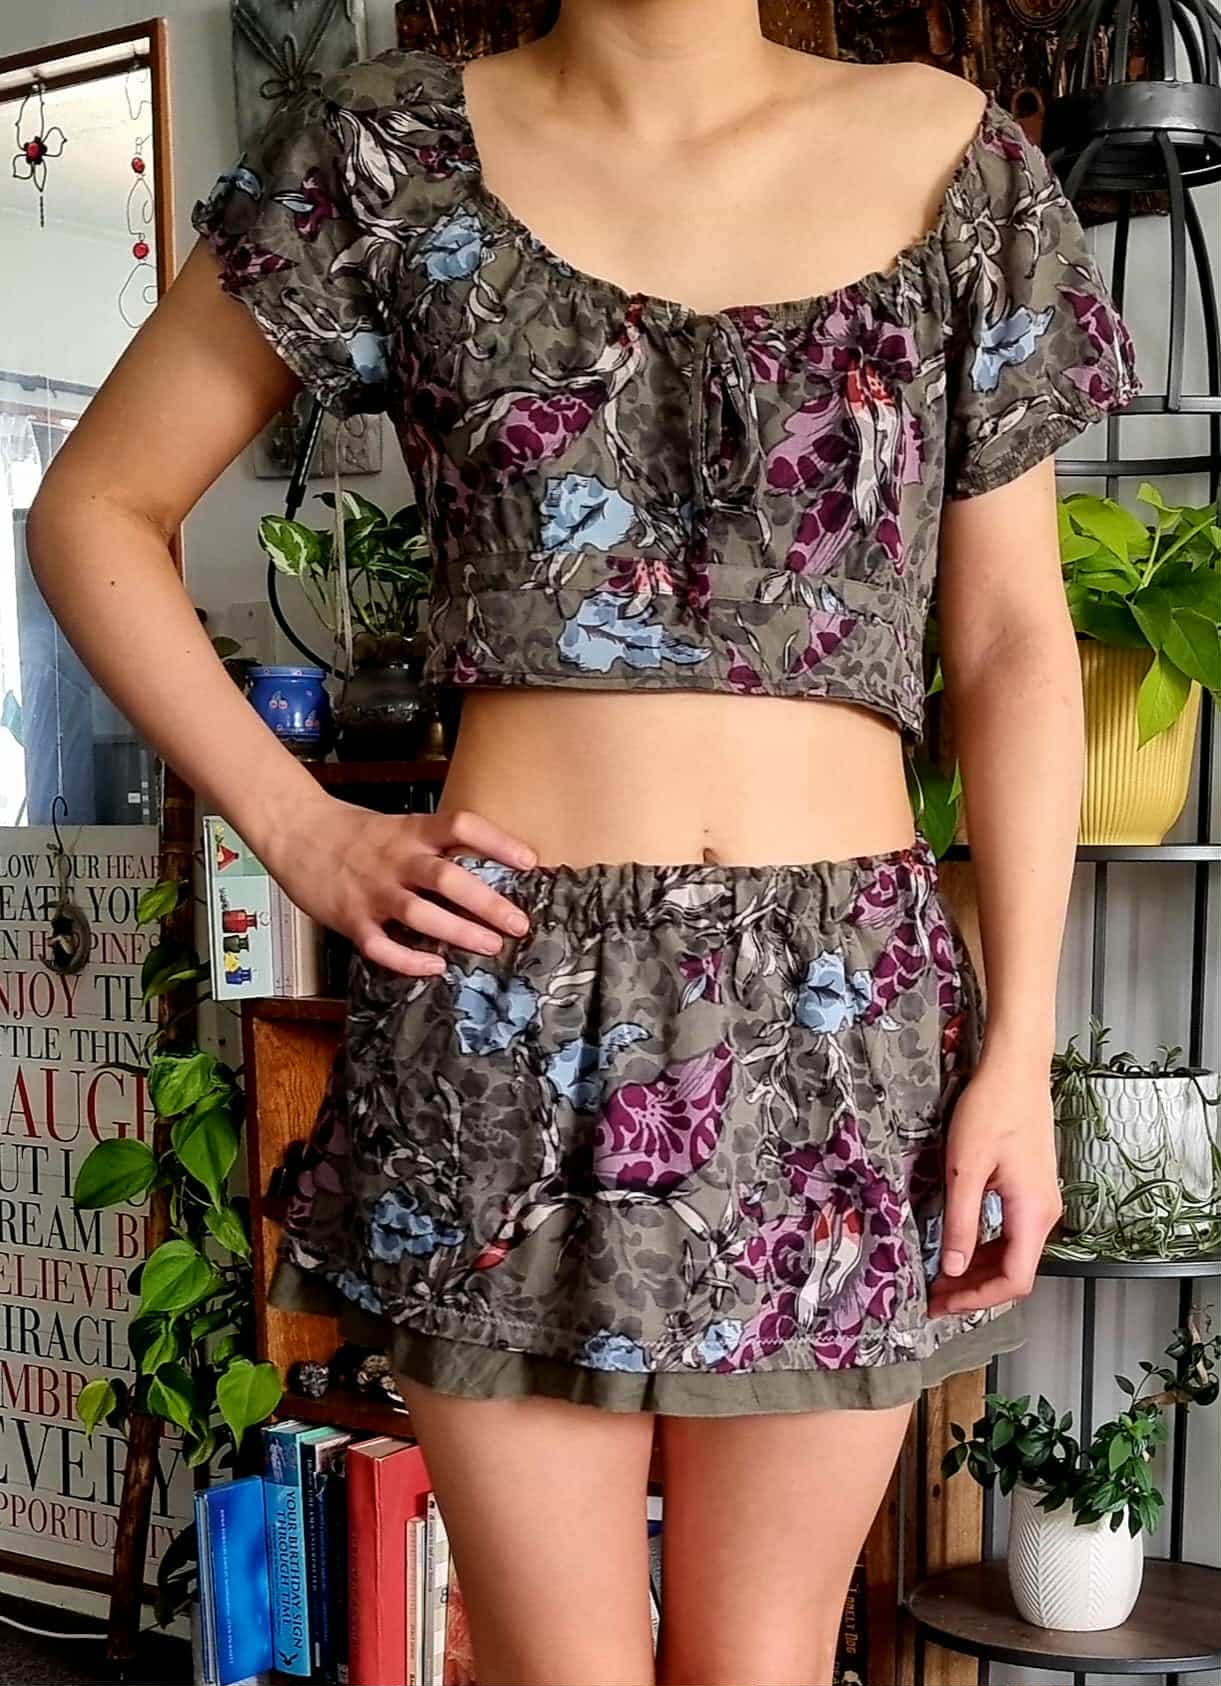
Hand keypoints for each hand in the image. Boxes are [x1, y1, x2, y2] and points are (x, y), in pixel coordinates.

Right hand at [261, 791, 537, 977]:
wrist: (294, 830)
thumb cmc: (353, 832)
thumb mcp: (398, 826)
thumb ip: (433, 846)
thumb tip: (487, 867)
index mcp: (411, 830)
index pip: (461, 827)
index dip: (498, 842)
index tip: (530, 861)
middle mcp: (395, 860)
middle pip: (448, 878)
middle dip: (488, 903)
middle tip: (519, 923)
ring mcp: (372, 891)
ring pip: (420, 915)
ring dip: (459, 932)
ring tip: (491, 946)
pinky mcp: (350, 919)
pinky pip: (381, 946)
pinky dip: (409, 961)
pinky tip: (435, 968)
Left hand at [926, 1049, 1062, 1318]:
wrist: (1016, 1068)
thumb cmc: (991, 1111)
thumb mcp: (966, 1168)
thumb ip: (960, 1221)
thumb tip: (952, 1268)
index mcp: (1033, 1214)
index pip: (1014, 1280)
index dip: (977, 1299)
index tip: (941, 1303)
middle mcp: (1044, 1214)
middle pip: (1014, 1271)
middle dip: (973, 1288)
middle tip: (932, 1294)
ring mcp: (1040, 1201)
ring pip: (1012, 1253)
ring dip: (977, 1269)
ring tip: (940, 1275)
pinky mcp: (1031, 1189)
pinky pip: (1011, 1232)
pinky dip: (985, 1247)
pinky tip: (958, 1245)